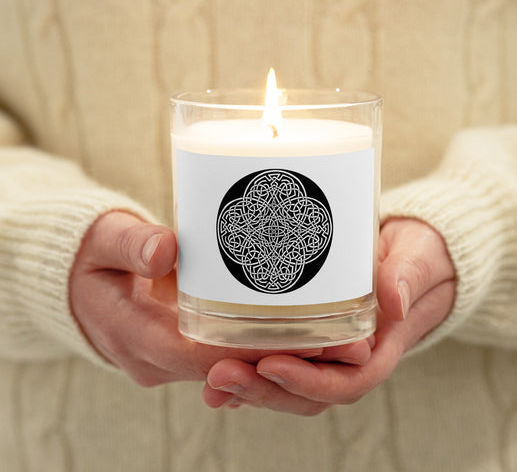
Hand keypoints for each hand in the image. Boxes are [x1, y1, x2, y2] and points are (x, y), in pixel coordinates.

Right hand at [69, 211, 369, 385]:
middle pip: (229, 370)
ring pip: (234, 370)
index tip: (304, 339)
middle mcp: (157, 360)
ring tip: (337, 338)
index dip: (255, 351)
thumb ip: (131, 243)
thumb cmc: (92, 258)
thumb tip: (165, 250)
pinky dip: (262, 351)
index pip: (204, 356)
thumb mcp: (104, 240)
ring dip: (281, 360)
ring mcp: (171, 360)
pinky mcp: (184, 351)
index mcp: (135, 336)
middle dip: (284, 360)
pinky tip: (301, 333)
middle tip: (343, 341)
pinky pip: (228, 358)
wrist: (79, 283)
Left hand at [202, 218, 455, 414]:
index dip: (308, 382)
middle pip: (307, 393)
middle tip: (220, 375)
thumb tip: (393, 299)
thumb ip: (407, 277)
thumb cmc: (418, 258)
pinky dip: (251, 369)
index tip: (271, 365)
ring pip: (289, 384)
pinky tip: (218, 365)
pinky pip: (282, 360)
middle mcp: (352, 359)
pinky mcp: (313, 337)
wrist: (414, 257)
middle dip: (264, 390)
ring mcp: (330, 352)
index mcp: (380, 348)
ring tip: (211, 378)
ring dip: (250, 386)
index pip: (346, 382)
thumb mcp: (417, 259)